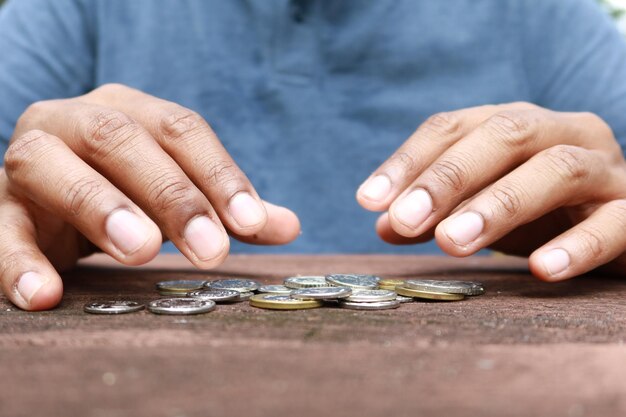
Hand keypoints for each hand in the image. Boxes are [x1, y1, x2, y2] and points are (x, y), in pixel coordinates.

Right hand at [1, 84, 299, 309]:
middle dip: (172, 195)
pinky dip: (21, 262)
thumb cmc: (121, 189)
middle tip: (211, 250)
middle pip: (123, 141)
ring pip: (54, 168)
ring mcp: (27, 160)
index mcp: (126, 111)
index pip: (180, 130)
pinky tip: (46, 294)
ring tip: (142, 252)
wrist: (44, 196)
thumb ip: (225, 207)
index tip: (250, 225)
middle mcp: (73, 121)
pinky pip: (2, 231)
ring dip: (101, 207)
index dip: (219, 175)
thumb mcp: (173, 192)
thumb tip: (288, 226)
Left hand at [357, 102, 625, 281]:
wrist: (618, 226)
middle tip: (405, 220)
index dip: (409, 160)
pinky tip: (540, 269)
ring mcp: (606, 169)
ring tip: (452, 242)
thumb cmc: (543, 214)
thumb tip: (384, 223)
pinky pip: (614, 223)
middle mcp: (563, 133)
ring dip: (499, 204)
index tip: (370, 200)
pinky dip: (577, 244)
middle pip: (504, 134)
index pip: (454, 127)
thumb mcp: (483, 209)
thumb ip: (438, 213)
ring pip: (557, 169)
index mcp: (518, 126)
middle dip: (448, 177)